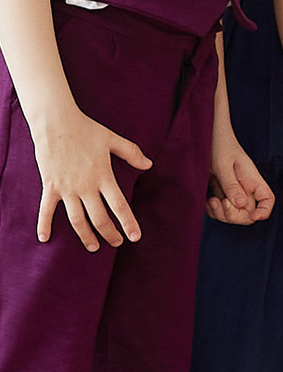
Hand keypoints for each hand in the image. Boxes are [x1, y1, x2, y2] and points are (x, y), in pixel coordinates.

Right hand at [27, 103, 149, 251]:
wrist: (56, 123)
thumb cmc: (86, 129)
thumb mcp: (113, 139)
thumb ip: (132, 153)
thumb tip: (149, 165)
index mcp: (104, 176)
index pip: (119, 205)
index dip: (128, 223)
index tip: (135, 238)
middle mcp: (86, 186)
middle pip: (99, 218)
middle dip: (109, 234)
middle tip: (116, 243)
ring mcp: (67, 188)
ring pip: (77, 220)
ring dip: (85, 236)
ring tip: (93, 248)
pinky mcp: (50, 186)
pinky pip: (46, 210)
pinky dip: (44, 225)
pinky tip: (45, 238)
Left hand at [204, 125, 274, 226]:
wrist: (203, 134)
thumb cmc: (217, 143)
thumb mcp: (223, 164)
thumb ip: (232, 185)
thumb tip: (241, 205)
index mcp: (252, 179)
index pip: (267, 200)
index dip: (264, 212)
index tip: (253, 217)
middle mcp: (245, 187)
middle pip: (249, 213)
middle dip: (235, 216)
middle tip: (220, 202)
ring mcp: (233, 191)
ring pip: (234, 214)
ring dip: (222, 214)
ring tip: (211, 200)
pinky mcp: (220, 192)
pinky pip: (221, 210)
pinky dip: (213, 211)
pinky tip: (207, 201)